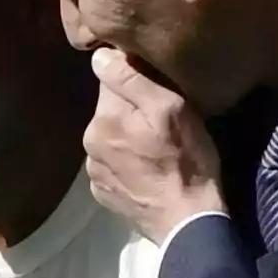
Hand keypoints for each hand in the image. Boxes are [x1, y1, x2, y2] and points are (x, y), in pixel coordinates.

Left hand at [83, 49, 225, 241]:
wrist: (187, 222)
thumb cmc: (186, 161)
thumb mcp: (170, 109)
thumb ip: (131, 79)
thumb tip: (98, 55)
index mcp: (103, 118)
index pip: (112, 79)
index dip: (137, 81)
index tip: (159, 93)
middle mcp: (90, 142)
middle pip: (110, 110)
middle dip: (132, 111)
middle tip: (163, 125)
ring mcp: (94, 171)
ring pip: (110, 137)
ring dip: (128, 137)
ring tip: (157, 150)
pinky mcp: (103, 193)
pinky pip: (112, 165)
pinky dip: (126, 163)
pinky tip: (148, 171)